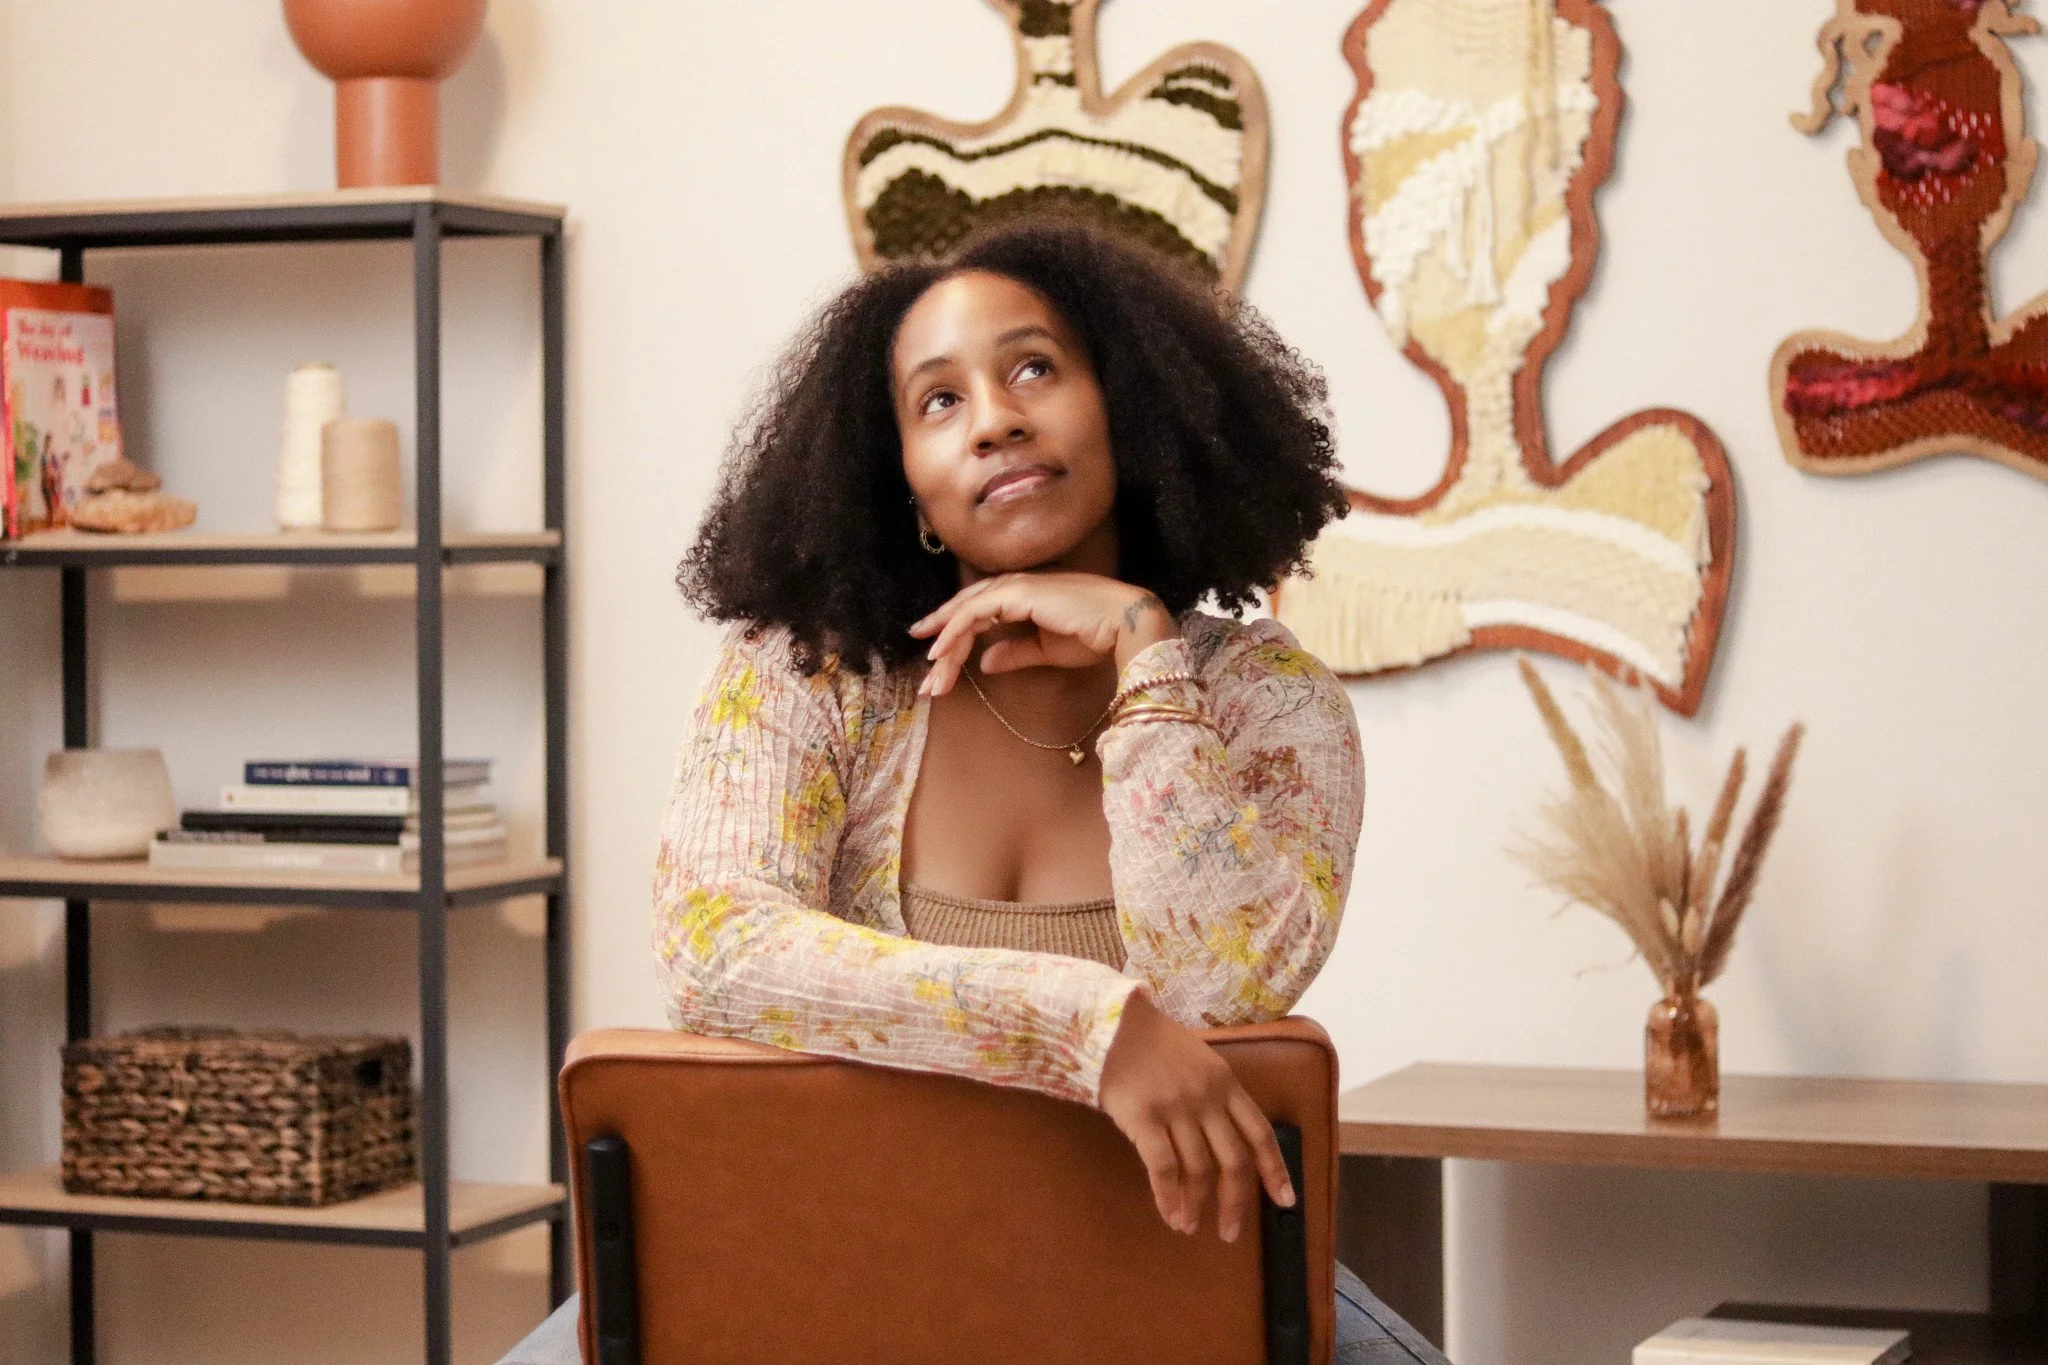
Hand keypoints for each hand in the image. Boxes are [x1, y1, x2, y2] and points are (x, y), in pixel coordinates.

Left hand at [909, 572, 1175, 695]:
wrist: (1125, 626)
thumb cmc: (1095, 636)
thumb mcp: (1046, 651)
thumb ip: (1015, 653)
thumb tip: (985, 661)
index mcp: (1024, 596)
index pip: (979, 610)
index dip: (954, 631)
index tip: (934, 655)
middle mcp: (1017, 587)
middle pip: (967, 611)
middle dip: (943, 641)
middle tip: (927, 674)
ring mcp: (1017, 587)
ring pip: (967, 612)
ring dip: (946, 642)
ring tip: (932, 673)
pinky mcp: (1019, 594)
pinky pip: (976, 612)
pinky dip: (955, 630)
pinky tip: (942, 651)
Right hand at [1096, 990, 1295, 1241]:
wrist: (1111, 1024)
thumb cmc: (1153, 1045)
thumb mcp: (1199, 1061)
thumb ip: (1216, 1096)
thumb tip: (1226, 1145)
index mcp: (1226, 1083)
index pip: (1260, 1133)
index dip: (1275, 1170)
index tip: (1285, 1201)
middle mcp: (1207, 1097)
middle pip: (1233, 1160)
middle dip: (1235, 1202)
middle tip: (1229, 1232)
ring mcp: (1177, 1108)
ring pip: (1198, 1169)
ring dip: (1197, 1205)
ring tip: (1189, 1226)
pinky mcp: (1145, 1118)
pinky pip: (1163, 1168)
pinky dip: (1168, 1198)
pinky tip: (1169, 1215)